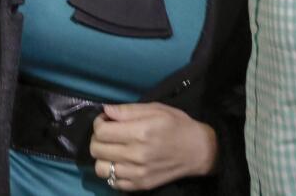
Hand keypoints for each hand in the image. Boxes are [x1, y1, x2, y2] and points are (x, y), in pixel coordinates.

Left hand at [90, 103, 216, 190]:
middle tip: (108, 134)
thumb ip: (128, 110)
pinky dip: (112, 172)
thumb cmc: (177, 125)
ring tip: (112, 150)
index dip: (99, 123)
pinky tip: (120, 163)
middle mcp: (136, 154)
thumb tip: (105, 110)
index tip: (106, 121)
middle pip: (97, 149)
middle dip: (97, 138)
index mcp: (140, 132)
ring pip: (101, 168)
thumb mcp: (156, 109)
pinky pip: (113, 182)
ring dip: (102, 157)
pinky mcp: (141, 185)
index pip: (101, 131)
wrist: (198, 151)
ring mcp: (138, 173)